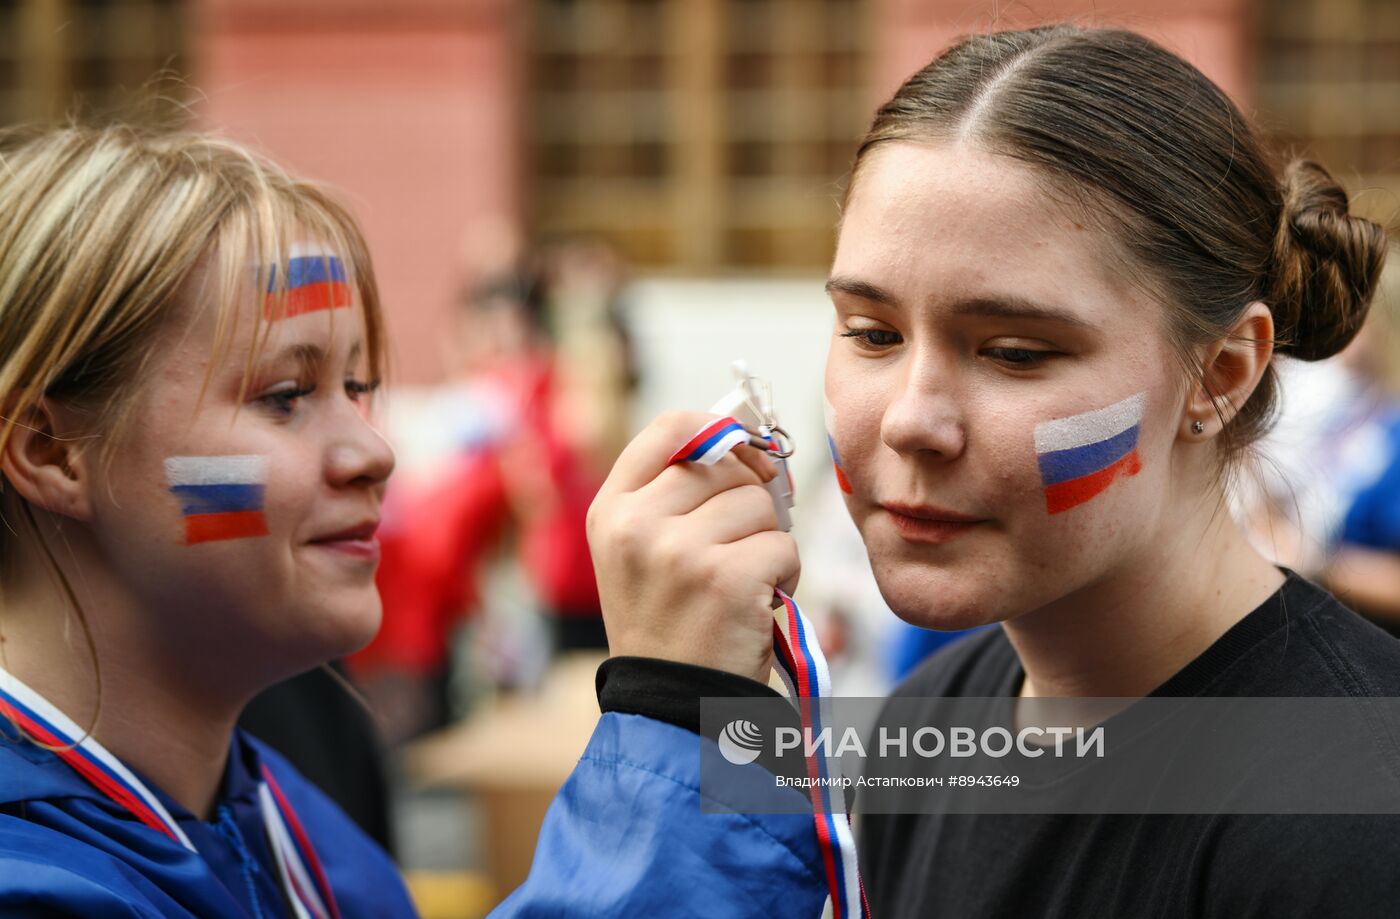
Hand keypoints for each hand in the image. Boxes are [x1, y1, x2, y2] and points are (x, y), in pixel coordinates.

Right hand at [586, 412, 799, 682]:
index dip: (720, 430)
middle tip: (738, 547)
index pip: (671, 428)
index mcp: (611, 510)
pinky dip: (785, 574)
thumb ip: (675, 496)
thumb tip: (748, 441)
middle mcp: (637, 525)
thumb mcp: (642, 553)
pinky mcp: (727, 578)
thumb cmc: (670, 626)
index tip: (743, 453)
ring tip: (743, 582)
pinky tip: (757, 604)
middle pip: (727, 465)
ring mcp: (680, 551)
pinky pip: (785, 546)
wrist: (673, 708)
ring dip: (768, 541)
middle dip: (750, 501)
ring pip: (760, 505)